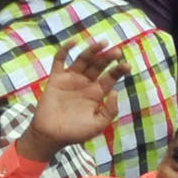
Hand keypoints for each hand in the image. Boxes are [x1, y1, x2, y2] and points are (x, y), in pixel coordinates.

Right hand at [17, 44, 122, 158]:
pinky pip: (60, 60)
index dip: (118, 70)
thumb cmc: (75, 133)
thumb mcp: (98, 125)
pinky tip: (74, 42)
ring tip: (103, 43)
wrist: (51, 136)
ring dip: (93, 50)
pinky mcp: (56, 78)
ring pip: (83, 59)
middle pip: (99, 65)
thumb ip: (110, 110)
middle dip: (108, 58)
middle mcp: (85, 83)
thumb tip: (116, 92)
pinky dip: (65, 49)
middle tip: (117, 52)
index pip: (110, 77)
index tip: (126, 65)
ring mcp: (71, 79)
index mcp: (97, 93)